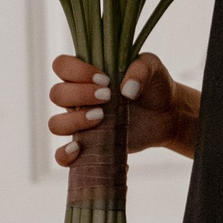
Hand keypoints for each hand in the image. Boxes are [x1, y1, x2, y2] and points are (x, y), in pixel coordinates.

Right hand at [49, 55, 199, 166]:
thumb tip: (127, 90)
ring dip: (74, 121)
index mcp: (87, 74)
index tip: (104, 79)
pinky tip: (79, 149)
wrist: (167, 115)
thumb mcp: (153, 68)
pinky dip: (64, 155)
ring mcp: (80, 123)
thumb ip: (141, 69)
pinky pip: (61, 156)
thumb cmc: (154, 86)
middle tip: (109, 97)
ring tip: (102, 117)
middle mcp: (78, 98)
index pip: (61, 66)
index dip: (76, 71)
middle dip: (79, 95)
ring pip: (55, 124)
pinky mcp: (88, 146)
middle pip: (56, 94)